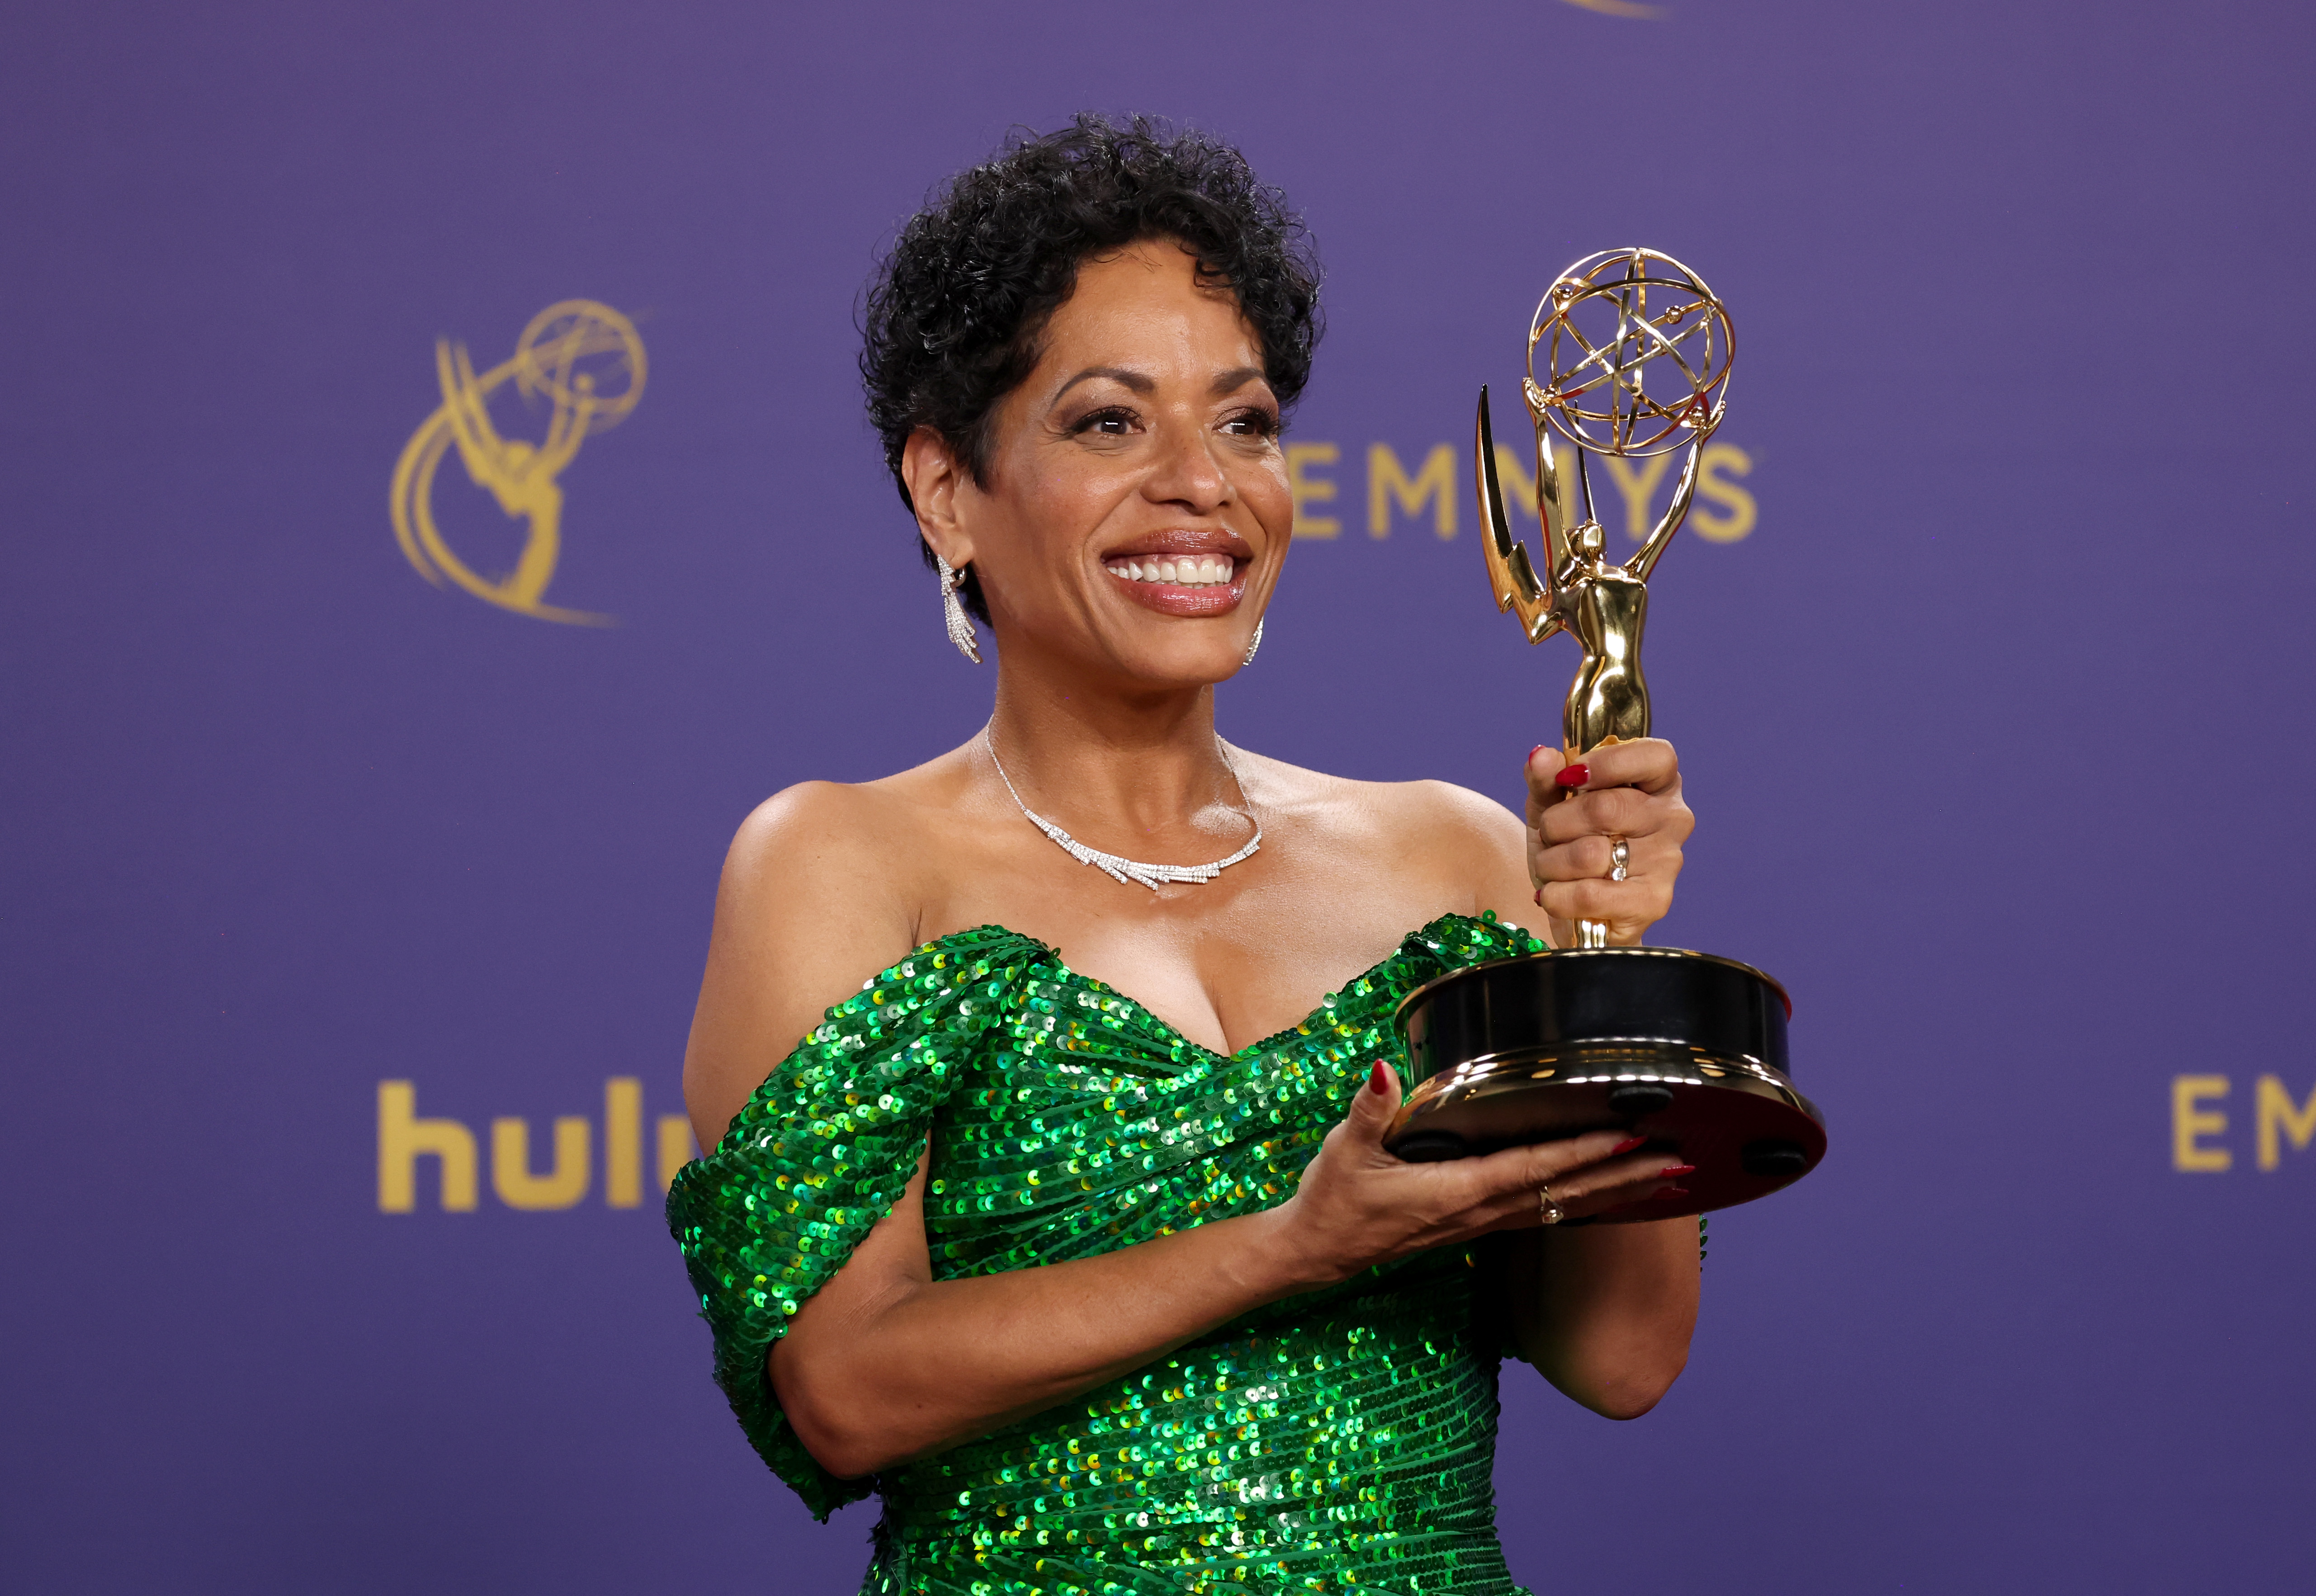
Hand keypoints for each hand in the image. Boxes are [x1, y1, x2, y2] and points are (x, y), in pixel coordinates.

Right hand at [1269, 1062, 1689, 1287]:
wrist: (1317, 1252)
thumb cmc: (1333, 1200)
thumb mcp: (1343, 1149)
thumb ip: (1370, 1109)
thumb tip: (1384, 1070)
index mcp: (1455, 1191)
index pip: (1532, 1167)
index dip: (1582, 1153)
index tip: (1629, 1137)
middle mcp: (1479, 1211)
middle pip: (1566, 1194)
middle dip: (1625, 1177)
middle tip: (1680, 1161)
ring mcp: (1481, 1222)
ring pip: (1563, 1207)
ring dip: (1617, 1193)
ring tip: (1669, 1180)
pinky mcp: (1477, 1225)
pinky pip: (1545, 1214)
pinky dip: (1586, 1203)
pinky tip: (1611, 1197)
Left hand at [1524, 739, 1691, 946]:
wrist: (1577, 910)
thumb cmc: (1570, 846)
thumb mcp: (1550, 805)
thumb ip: (1546, 778)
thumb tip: (1540, 756)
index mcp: (1659, 783)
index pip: (1655, 757)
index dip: (1606, 764)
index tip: (1569, 778)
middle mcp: (1673, 818)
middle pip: (1605, 807)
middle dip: (1557, 823)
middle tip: (1549, 834)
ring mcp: (1667, 862)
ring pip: (1590, 853)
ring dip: (1551, 862)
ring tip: (1551, 867)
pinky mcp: (1653, 903)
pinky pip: (1589, 894)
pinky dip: (1557, 896)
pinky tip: (1554, 895)